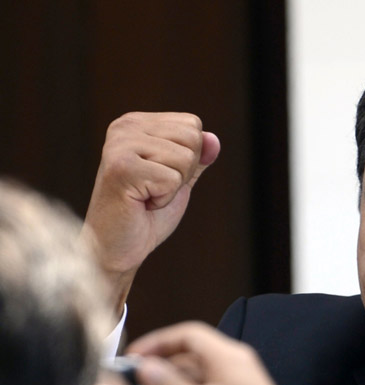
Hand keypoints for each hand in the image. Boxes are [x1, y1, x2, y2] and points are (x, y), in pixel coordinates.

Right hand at [81, 112, 219, 314]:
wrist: (116, 248)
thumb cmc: (145, 215)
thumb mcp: (179, 179)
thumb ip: (197, 158)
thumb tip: (215, 140)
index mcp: (136, 123)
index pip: (193, 125)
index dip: (189, 158)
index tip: (160, 177)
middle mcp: (125, 127)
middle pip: (192, 138)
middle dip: (183, 172)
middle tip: (154, 189)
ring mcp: (120, 145)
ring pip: (185, 158)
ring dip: (172, 187)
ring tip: (146, 196)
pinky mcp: (122, 168)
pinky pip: (172, 179)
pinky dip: (163, 199)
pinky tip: (140, 204)